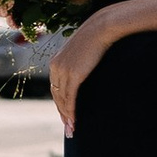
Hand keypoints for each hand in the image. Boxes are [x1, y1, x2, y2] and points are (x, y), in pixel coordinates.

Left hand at [46, 11, 110, 134]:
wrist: (101, 27)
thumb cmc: (95, 36)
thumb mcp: (81, 50)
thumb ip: (78, 61)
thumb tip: (83, 68)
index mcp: (56, 61)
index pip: (55, 87)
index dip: (60, 102)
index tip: (65, 114)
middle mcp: (56, 67)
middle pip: (57, 95)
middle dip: (62, 113)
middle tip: (68, 127)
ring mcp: (64, 71)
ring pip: (62, 99)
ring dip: (67, 116)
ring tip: (72, 128)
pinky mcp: (74, 75)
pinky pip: (70, 97)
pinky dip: (71, 110)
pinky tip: (74, 120)